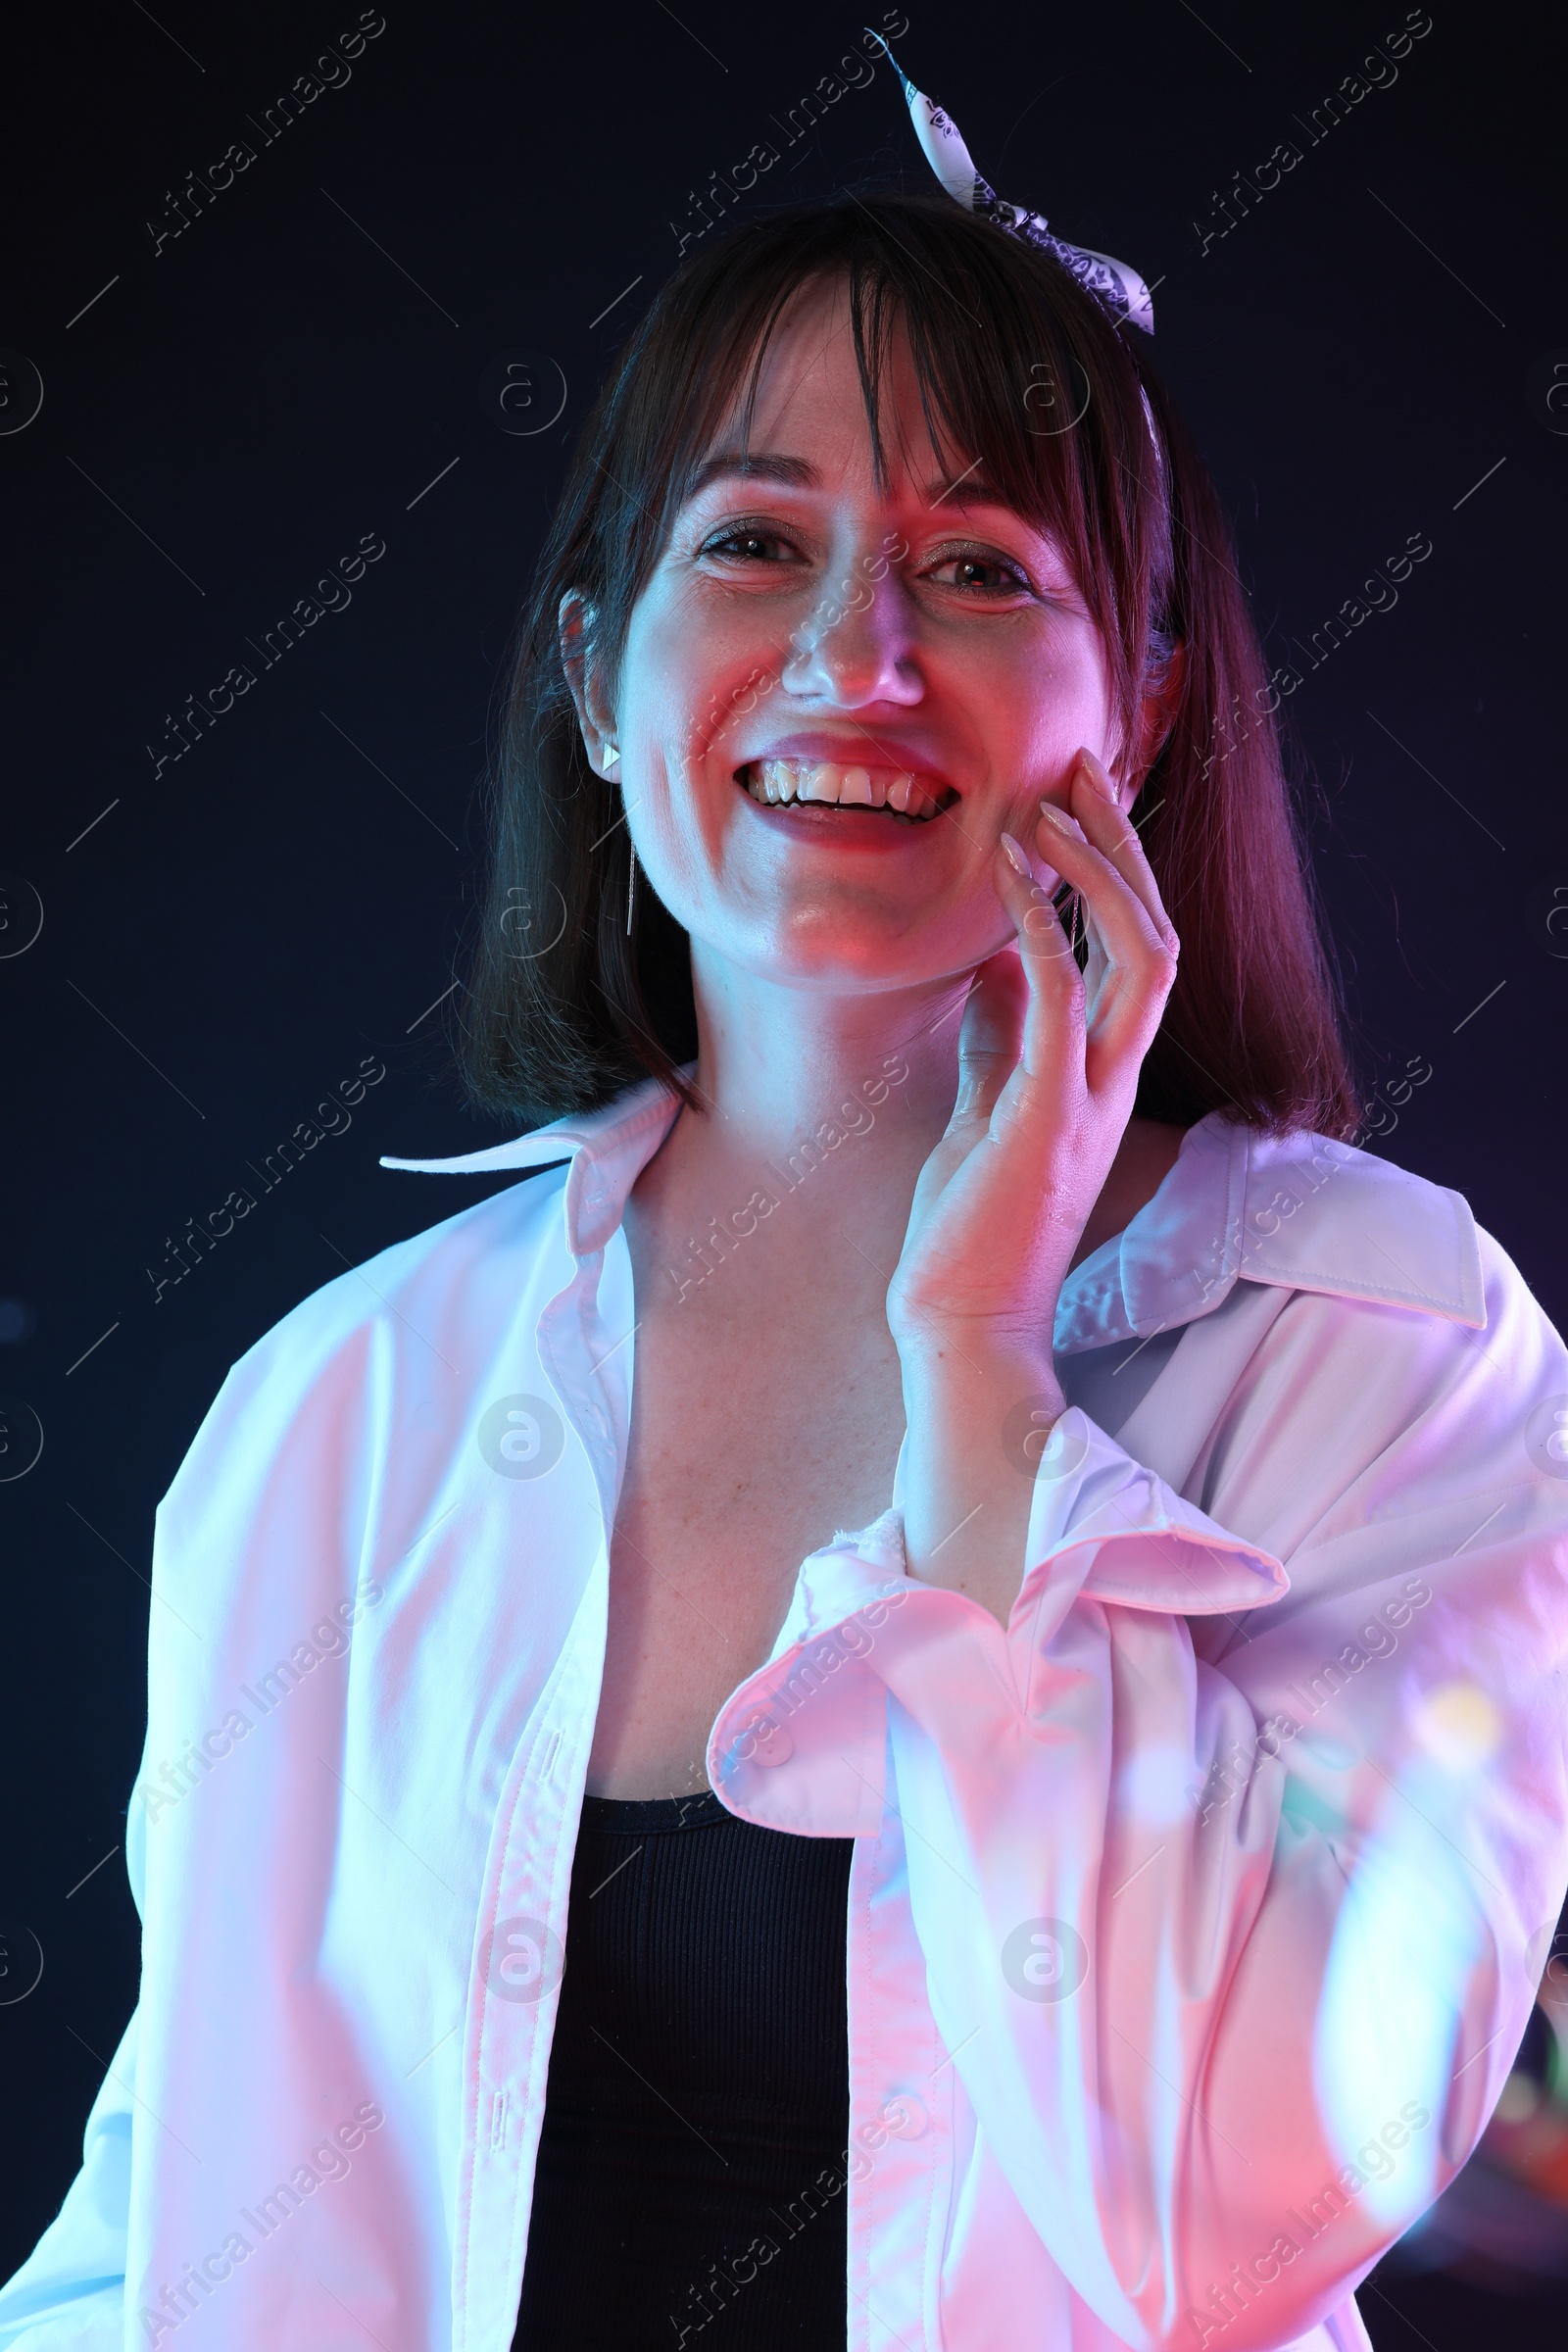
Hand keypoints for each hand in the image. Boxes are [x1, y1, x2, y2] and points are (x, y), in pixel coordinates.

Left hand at [887, 748, 1178, 1614]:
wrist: (956, 1323)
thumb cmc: (965, 1226)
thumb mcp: (986, 1103)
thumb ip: (1005, 1034)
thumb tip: (1000, 957)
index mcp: (1102, 1074)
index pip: (1135, 949)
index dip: (1114, 867)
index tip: (1074, 798)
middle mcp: (1115, 1078)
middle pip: (1157, 934)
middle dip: (1123, 844)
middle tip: (1082, 766)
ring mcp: (1090, 1097)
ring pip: (1139, 955)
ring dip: (1097, 870)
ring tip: (1051, 803)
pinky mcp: (1047, 1114)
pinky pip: (1065, 998)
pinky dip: (1043, 922)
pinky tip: (1010, 870)